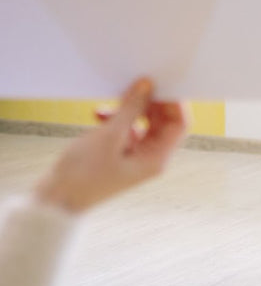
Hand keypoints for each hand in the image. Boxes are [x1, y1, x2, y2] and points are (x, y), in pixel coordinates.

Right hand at [35, 79, 186, 212]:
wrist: (55, 200)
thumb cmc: (83, 175)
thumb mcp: (109, 136)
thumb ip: (131, 109)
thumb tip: (147, 85)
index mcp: (157, 159)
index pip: (179, 125)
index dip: (174, 103)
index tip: (161, 84)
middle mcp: (151, 158)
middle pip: (163, 122)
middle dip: (150, 103)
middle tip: (135, 86)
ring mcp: (135, 155)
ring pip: (144, 123)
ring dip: (130, 109)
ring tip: (113, 101)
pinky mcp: (119, 153)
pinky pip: (126, 128)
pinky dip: (116, 118)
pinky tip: (99, 114)